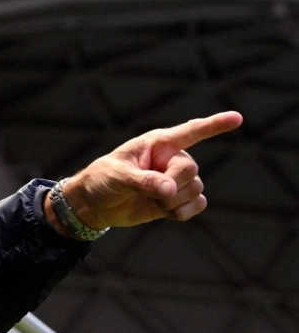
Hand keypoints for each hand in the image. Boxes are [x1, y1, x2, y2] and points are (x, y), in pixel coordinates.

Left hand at [48, 111, 242, 231]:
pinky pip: (197, 204)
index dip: (214, 125)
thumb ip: (144, 181)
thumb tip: (169, 190)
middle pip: (191, 169)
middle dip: (173, 185)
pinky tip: (170, 213)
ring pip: (195, 188)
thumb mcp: (118, 177)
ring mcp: (174, 179)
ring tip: (154, 202)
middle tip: (152, 192)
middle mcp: (170, 158)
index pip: (190, 131)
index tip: (237, 118)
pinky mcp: (175, 199)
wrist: (95, 204)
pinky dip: (186, 211)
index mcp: (157, 143)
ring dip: (176, 201)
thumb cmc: (102, 180)